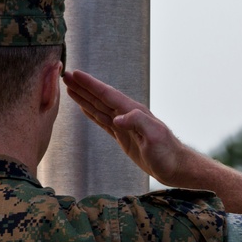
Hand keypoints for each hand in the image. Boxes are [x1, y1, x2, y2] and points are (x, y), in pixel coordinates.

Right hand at [62, 70, 185, 183]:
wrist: (175, 167)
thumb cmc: (168, 153)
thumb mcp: (155, 136)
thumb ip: (138, 122)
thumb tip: (116, 118)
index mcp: (133, 112)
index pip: (107, 95)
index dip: (90, 85)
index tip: (75, 74)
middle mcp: (127, 115)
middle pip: (100, 97)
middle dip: (83, 87)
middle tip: (66, 76)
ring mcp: (124, 125)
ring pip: (99, 107)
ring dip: (84, 97)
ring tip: (70, 88)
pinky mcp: (123, 136)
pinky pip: (103, 121)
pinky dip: (92, 112)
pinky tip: (84, 107)